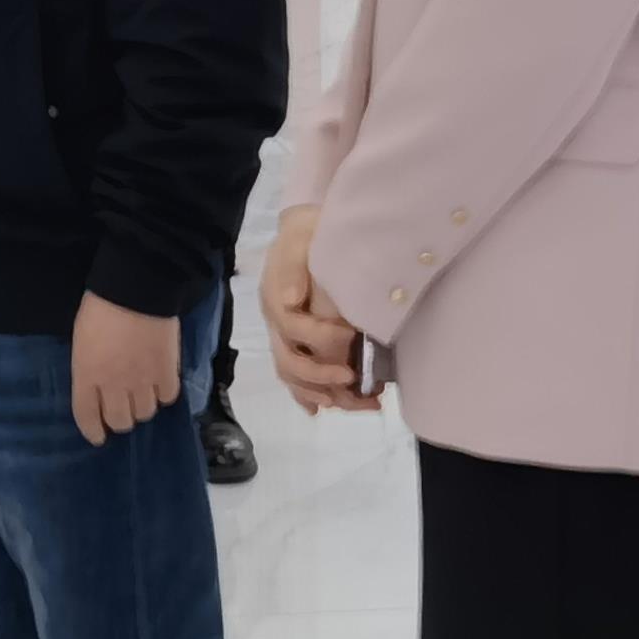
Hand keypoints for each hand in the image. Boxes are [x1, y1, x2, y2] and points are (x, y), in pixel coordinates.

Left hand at [71, 292, 181, 445]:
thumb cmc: (100, 307)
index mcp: (86, 376)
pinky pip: (168, 398)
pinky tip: (160, 383)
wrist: (136, 288)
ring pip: (145, 413)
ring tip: (142, 394)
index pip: (87, 417)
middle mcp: (114, 385)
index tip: (97, 437)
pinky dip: (163, 394)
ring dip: (142, 407)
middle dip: (119, 419)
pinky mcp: (167, 372)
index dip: (92, 431)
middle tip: (122, 409)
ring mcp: (142, 381)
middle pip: (119, 421)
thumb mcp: (81, 341)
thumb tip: (97, 383)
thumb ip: (88, 368)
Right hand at [261, 204, 377, 413]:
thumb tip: (291, 301)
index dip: (322, 339)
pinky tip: (325, 408)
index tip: (351, 336)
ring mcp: (284, 338)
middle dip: (322, 378)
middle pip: (290, 363)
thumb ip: (293, 266)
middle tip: (356, 381)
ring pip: (294, 377)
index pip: (294, 329)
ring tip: (363, 403)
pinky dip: (309, 396)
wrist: (305, 230)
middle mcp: (277, 325)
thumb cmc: (306, 234)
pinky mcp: (295, 344)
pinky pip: (297, 378)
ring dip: (325, 394)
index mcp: (275, 300)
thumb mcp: (299, 238)